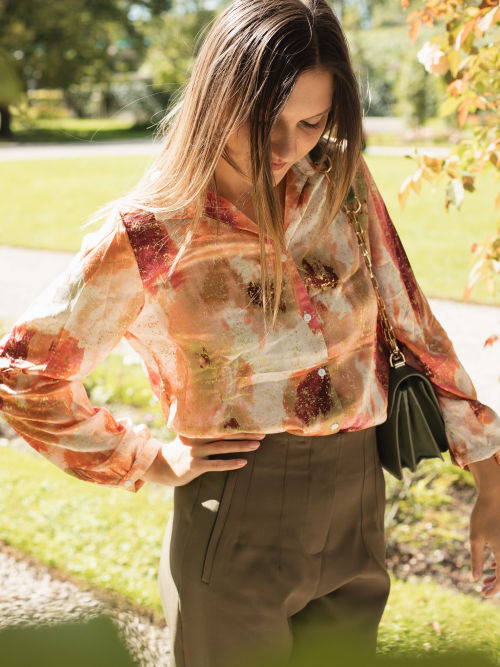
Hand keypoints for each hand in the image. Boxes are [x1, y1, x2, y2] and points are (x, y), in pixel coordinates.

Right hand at [142, 432, 264, 486]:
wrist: (161, 466)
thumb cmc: (180, 450)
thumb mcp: (189, 436)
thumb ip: (203, 430)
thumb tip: (223, 423)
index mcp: (198, 429)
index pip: (221, 425)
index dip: (239, 423)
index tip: (255, 421)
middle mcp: (197, 438)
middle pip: (225, 434)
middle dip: (245, 433)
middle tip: (263, 432)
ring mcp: (195, 452)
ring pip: (222, 448)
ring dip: (240, 446)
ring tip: (257, 445)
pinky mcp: (194, 466)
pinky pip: (215, 464)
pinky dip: (229, 463)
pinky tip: (243, 462)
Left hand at [468, 455, 499, 597]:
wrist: (496, 495)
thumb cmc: (483, 515)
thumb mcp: (475, 538)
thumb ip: (476, 559)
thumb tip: (475, 579)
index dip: (494, 590)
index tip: (483, 594)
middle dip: (497, 585)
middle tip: (483, 589)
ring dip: (499, 575)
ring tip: (485, 579)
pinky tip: (491, 566)